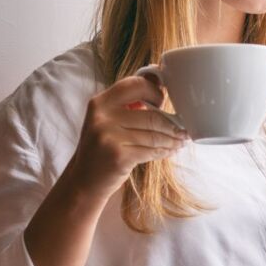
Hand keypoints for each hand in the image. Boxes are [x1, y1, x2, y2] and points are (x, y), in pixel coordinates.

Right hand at [63, 75, 189, 200]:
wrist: (83, 180)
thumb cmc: (101, 148)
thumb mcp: (106, 121)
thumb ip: (127, 105)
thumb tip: (160, 87)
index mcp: (100, 103)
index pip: (135, 85)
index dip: (154, 91)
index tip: (164, 101)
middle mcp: (102, 117)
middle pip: (151, 115)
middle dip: (172, 124)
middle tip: (182, 129)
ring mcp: (109, 137)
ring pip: (154, 135)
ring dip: (172, 139)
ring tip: (181, 141)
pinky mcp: (119, 157)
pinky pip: (151, 151)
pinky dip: (165, 151)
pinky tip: (171, 150)